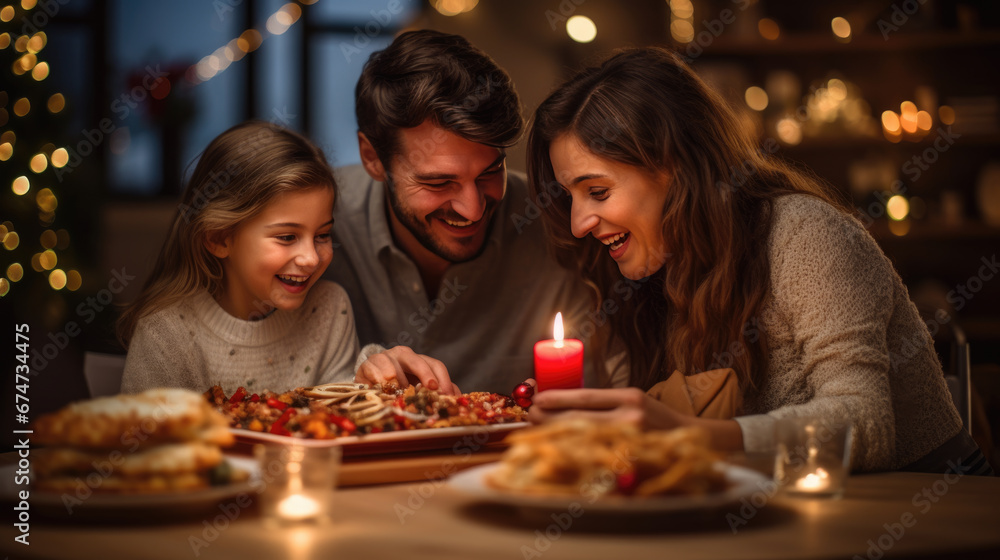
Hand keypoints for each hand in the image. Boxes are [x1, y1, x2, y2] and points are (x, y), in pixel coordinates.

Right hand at [355, 346, 459, 394]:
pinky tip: (383, 393)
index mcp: (418, 360)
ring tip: (401, 397)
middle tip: (431, 388)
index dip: (442, 379)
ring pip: (394, 368)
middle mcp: (402, 354)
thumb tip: (456, 400)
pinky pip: (375, 373)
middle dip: (426, 374)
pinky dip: (380, 384)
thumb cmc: (396, 389)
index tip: (446, 393)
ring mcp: (384, 357)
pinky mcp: (367, 365)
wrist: (366, 386)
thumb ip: (437, 393)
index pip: (435, 365)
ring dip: (399, 384)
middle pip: (417, 361)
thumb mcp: (418, 390)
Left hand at [528, 387, 744, 451]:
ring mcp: (632, 442)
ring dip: (557, 434)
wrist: (691, 442)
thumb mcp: (634, 402)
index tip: (537, 399)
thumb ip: (603, 403)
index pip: (587, 397)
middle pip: (580, 418)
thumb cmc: (654, 420)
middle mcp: (632, 418)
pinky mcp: (631, 464)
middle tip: (531, 415)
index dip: (558, 398)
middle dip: (551, 417)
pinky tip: (560, 450)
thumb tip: (560, 401)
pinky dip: (574, 453)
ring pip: (584, 438)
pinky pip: (595, 457)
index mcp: (632, 398)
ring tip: (539, 429)